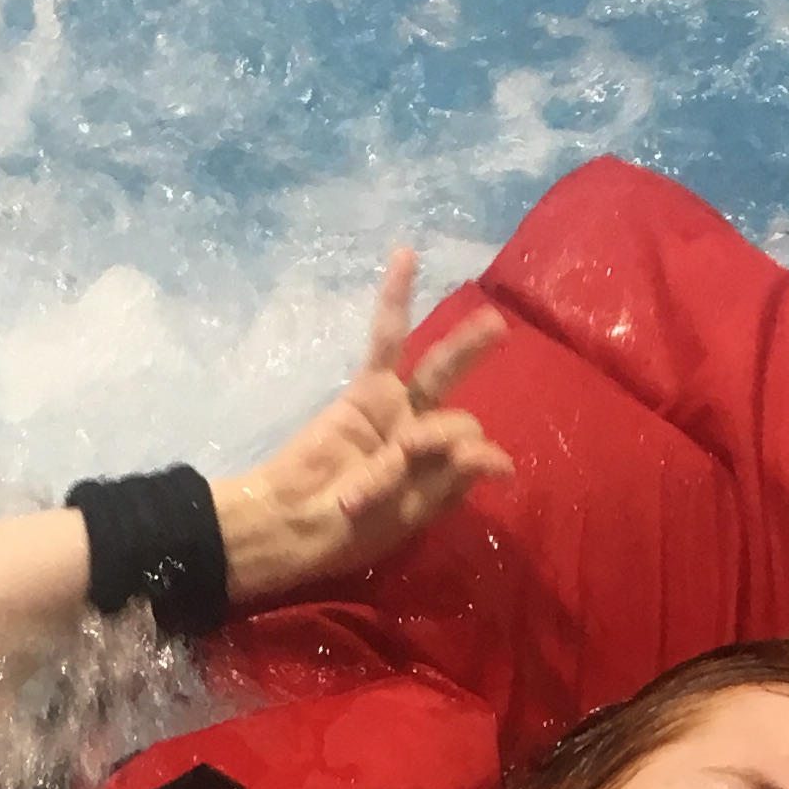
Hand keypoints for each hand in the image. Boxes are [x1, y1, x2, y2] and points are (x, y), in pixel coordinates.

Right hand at [212, 247, 514, 608]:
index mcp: (436, 482)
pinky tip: (405, 258)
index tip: (449, 462)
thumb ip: (449, 481)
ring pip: (436, 371)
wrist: (289, 520)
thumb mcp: (407, 513)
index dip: (468, 452)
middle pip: (461, 411)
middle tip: (499, 331)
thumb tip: (493, 454)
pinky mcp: (366, 392)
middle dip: (482, 386)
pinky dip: (394, 301)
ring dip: (464, 347)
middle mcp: (420, 447)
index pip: (471, 451)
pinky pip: (384, 341)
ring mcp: (394, 414)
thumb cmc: (346, 530)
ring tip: (492, 321)